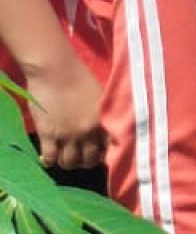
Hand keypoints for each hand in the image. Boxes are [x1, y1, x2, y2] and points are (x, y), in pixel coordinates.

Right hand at [23, 49, 104, 169]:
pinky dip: (49, 161)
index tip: (100, 155)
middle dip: (86, 162)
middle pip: (89, 161)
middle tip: (81, 157)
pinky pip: (50, 158)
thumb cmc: (80, 79)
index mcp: (104, 123)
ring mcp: (67, 136)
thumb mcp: (101, 98)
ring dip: (68, 163)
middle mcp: (88, 133)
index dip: (105, 155)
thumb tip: (109, 130)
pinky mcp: (48, 135)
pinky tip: (49, 158)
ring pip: (69, 163)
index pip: (110, 150)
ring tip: (65, 156)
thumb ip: (105, 116)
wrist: (55, 71)